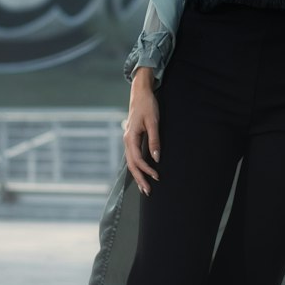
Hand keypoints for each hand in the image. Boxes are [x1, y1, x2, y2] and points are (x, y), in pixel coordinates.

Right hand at [124, 70, 159, 195]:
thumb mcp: (153, 122)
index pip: (137, 160)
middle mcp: (127, 140)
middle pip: (131, 164)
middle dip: (139, 178)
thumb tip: (157, 158)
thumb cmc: (148, 106)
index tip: (157, 177)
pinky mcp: (131, 138)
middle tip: (148, 192)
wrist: (140, 93)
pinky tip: (141, 172)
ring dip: (137, 174)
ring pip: (130, 162)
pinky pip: (132, 156)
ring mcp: (128, 140)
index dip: (147, 170)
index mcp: (130, 137)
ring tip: (144, 187)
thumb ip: (155, 141)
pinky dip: (136, 166)